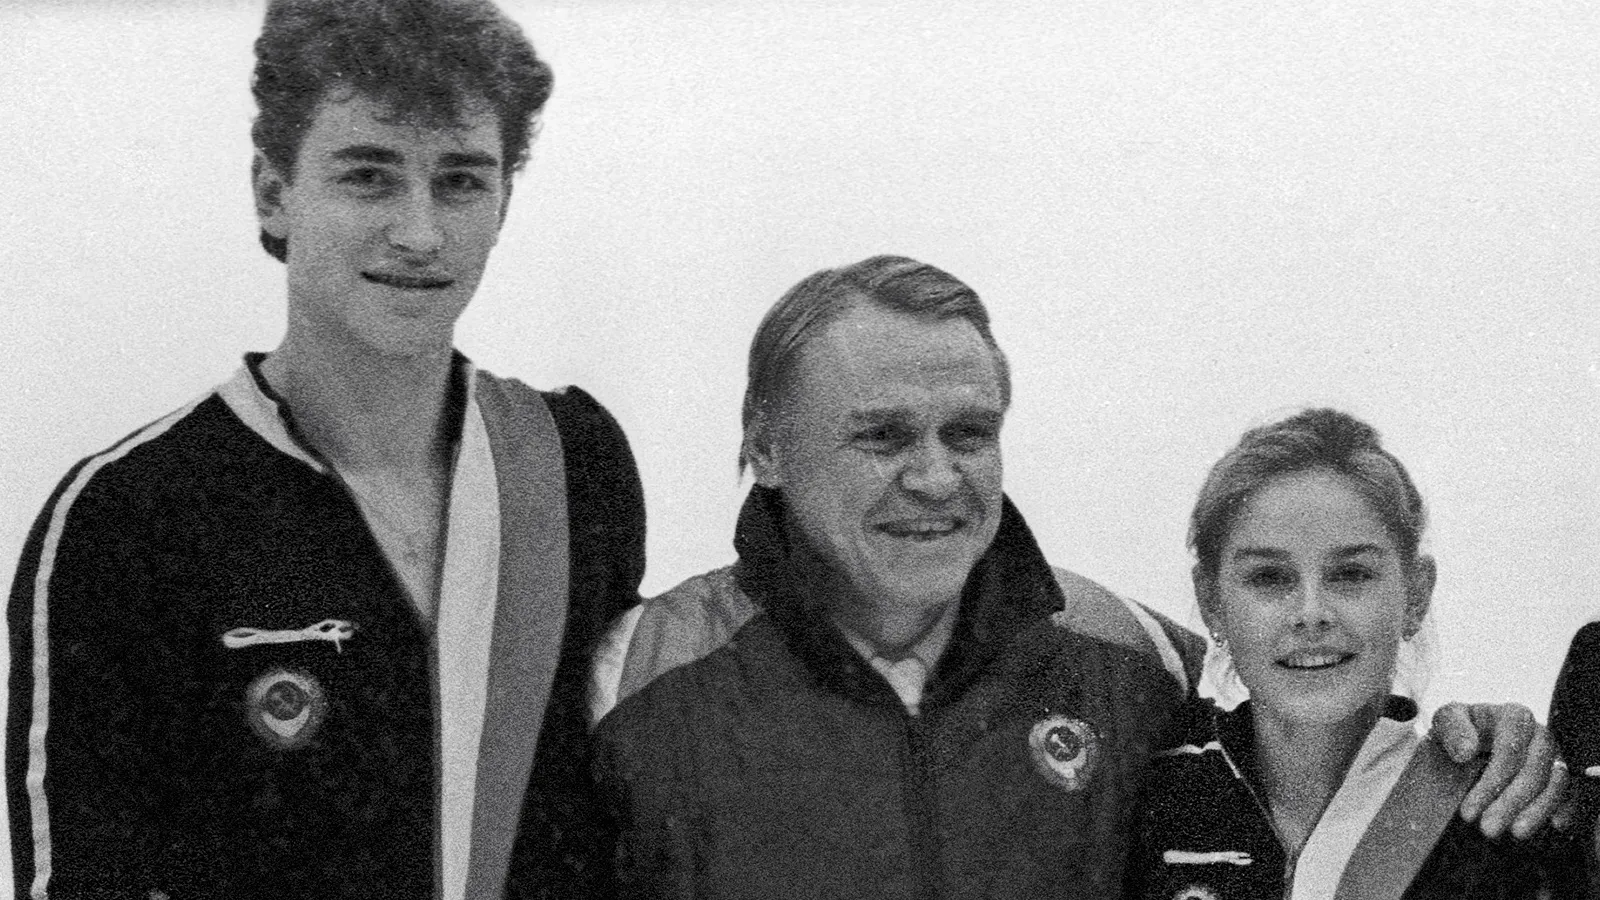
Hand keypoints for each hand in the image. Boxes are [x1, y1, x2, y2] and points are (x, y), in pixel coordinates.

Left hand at [1430, 702, 1567, 838]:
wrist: (1469, 743)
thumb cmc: (1459, 731)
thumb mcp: (1446, 723)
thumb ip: (1452, 730)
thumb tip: (1466, 751)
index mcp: (1513, 717)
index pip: (1510, 750)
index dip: (1492, 782)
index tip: (1468, 811)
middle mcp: (1539, 734)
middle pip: (1535, 769)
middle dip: (1511, 803)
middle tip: (1487, 829)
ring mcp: (1555, 755)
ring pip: (1556, 783)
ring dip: (1537, 811)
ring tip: (1515, 833)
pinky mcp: (1561, 774)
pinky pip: (1573, 793)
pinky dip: (1567, 809)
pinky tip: (1554, 825)